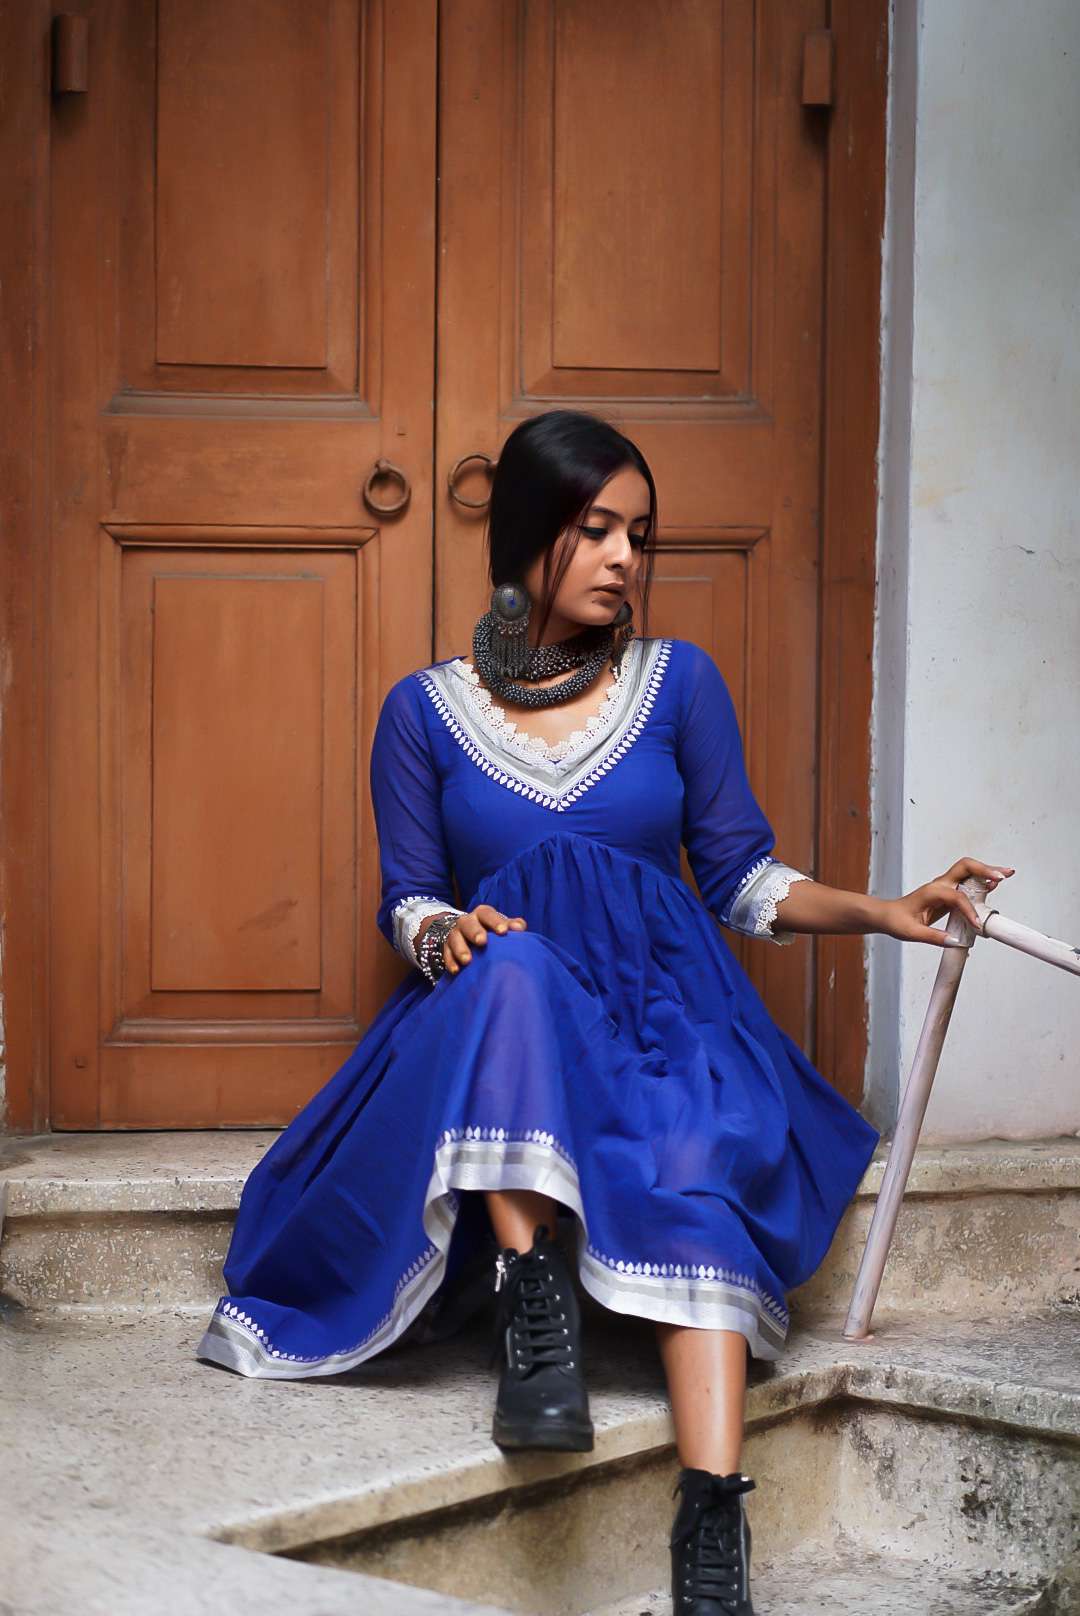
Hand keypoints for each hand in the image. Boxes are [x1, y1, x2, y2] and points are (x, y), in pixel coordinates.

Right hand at [423, 904, 527, 976]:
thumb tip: (520, 927)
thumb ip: (510, 925)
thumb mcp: (499, 925)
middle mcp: (466, 921)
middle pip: (468, 924)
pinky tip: (456, 970)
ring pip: (455, 938)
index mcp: (482, 914)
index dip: (495, 921)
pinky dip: (450, 962)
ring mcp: (455, 934)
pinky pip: (446, 954)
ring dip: (461, 949)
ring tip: (468, 961)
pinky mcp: (446, 947)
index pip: (487, 914)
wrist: (464, 934)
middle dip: (475, 932)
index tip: (503, 931)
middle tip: (482, 942)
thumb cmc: (489, 930)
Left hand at [877, 857, 1015, 947]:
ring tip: (1006, 875)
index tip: (977, 925)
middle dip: (986, 869)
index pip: (957, 897)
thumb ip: (933, 937)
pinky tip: (992, 885)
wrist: (886, 915)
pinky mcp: (948, 893)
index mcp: (931, 892)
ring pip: (969, 872)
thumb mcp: (911, 933)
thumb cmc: (896, 921)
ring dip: (987, 872)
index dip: (969, 910)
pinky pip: (967, 884)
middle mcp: (939, 885)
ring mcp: (944, 887)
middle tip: (1004, 876)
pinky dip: (981, 882)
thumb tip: (954, 941)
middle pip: (966, 867)